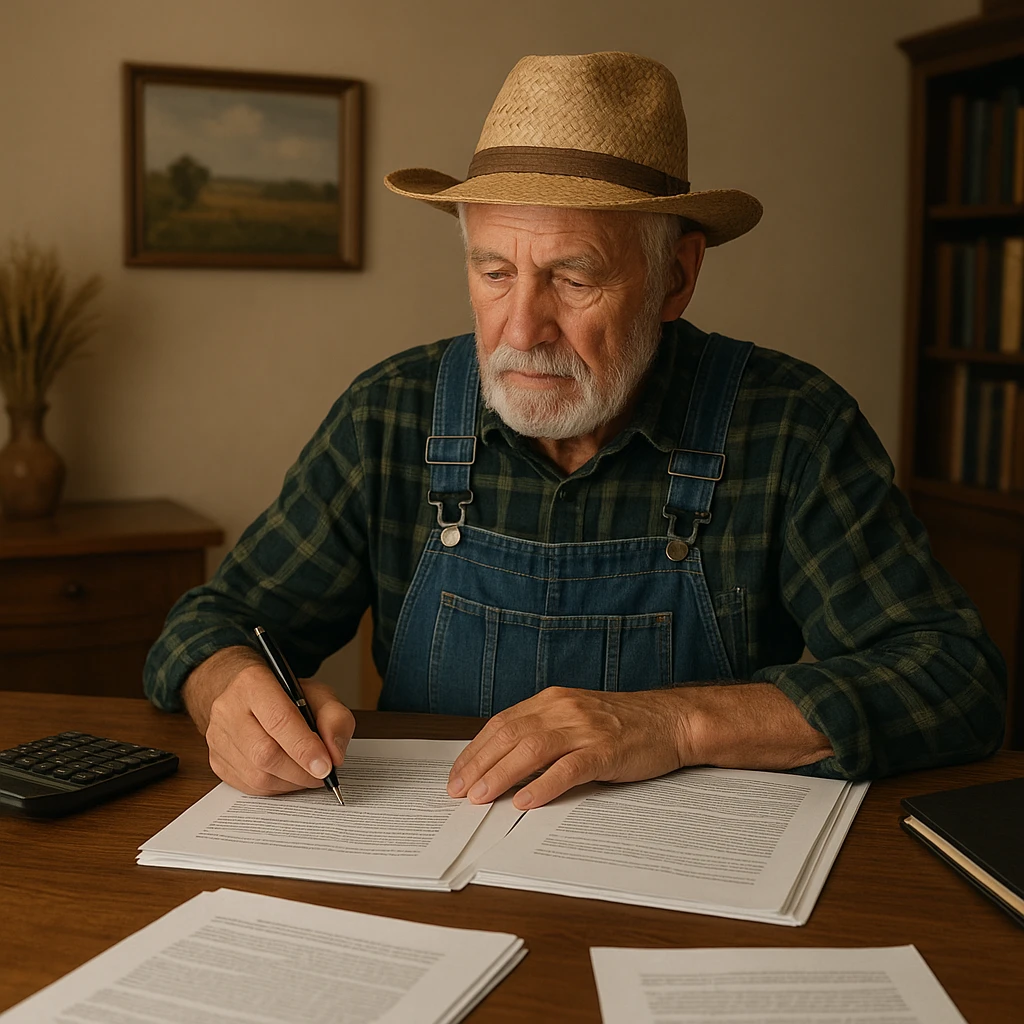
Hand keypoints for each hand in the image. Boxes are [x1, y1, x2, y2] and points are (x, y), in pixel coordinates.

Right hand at [182, 646, 355, 795]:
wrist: (249, 696)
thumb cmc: (286, 695)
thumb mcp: (319, 694)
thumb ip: (335, 719)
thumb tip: (334, 757)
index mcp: (253, 683)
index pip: (279, 720)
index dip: (304, 748)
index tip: (326, 767)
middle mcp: (228, 709)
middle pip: (264, 753)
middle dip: (300, 771)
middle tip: (322, 774)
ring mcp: (217, 737)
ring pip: (256, 776)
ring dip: (290, 782)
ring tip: (308, 774)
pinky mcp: (216, 761)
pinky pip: (248, 787)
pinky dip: (276, 788)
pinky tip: (288, 777)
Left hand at [446, 687, 689, 809]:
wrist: (673, 720)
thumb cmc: (625, 725)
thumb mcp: (576, 720)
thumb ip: (544, 735)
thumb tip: (504, 766)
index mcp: (552, 700)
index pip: (502, 723)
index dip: (475, 750)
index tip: (458, 774)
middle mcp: (564, 709)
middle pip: (510, 734)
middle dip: (479, 764)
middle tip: (459, 791)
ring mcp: (585, 728)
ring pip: (532, 749)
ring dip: (501, 775)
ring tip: (481, 797)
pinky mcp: (606, 750)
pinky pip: (569, 768)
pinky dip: (544, 786)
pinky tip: (526, 801)